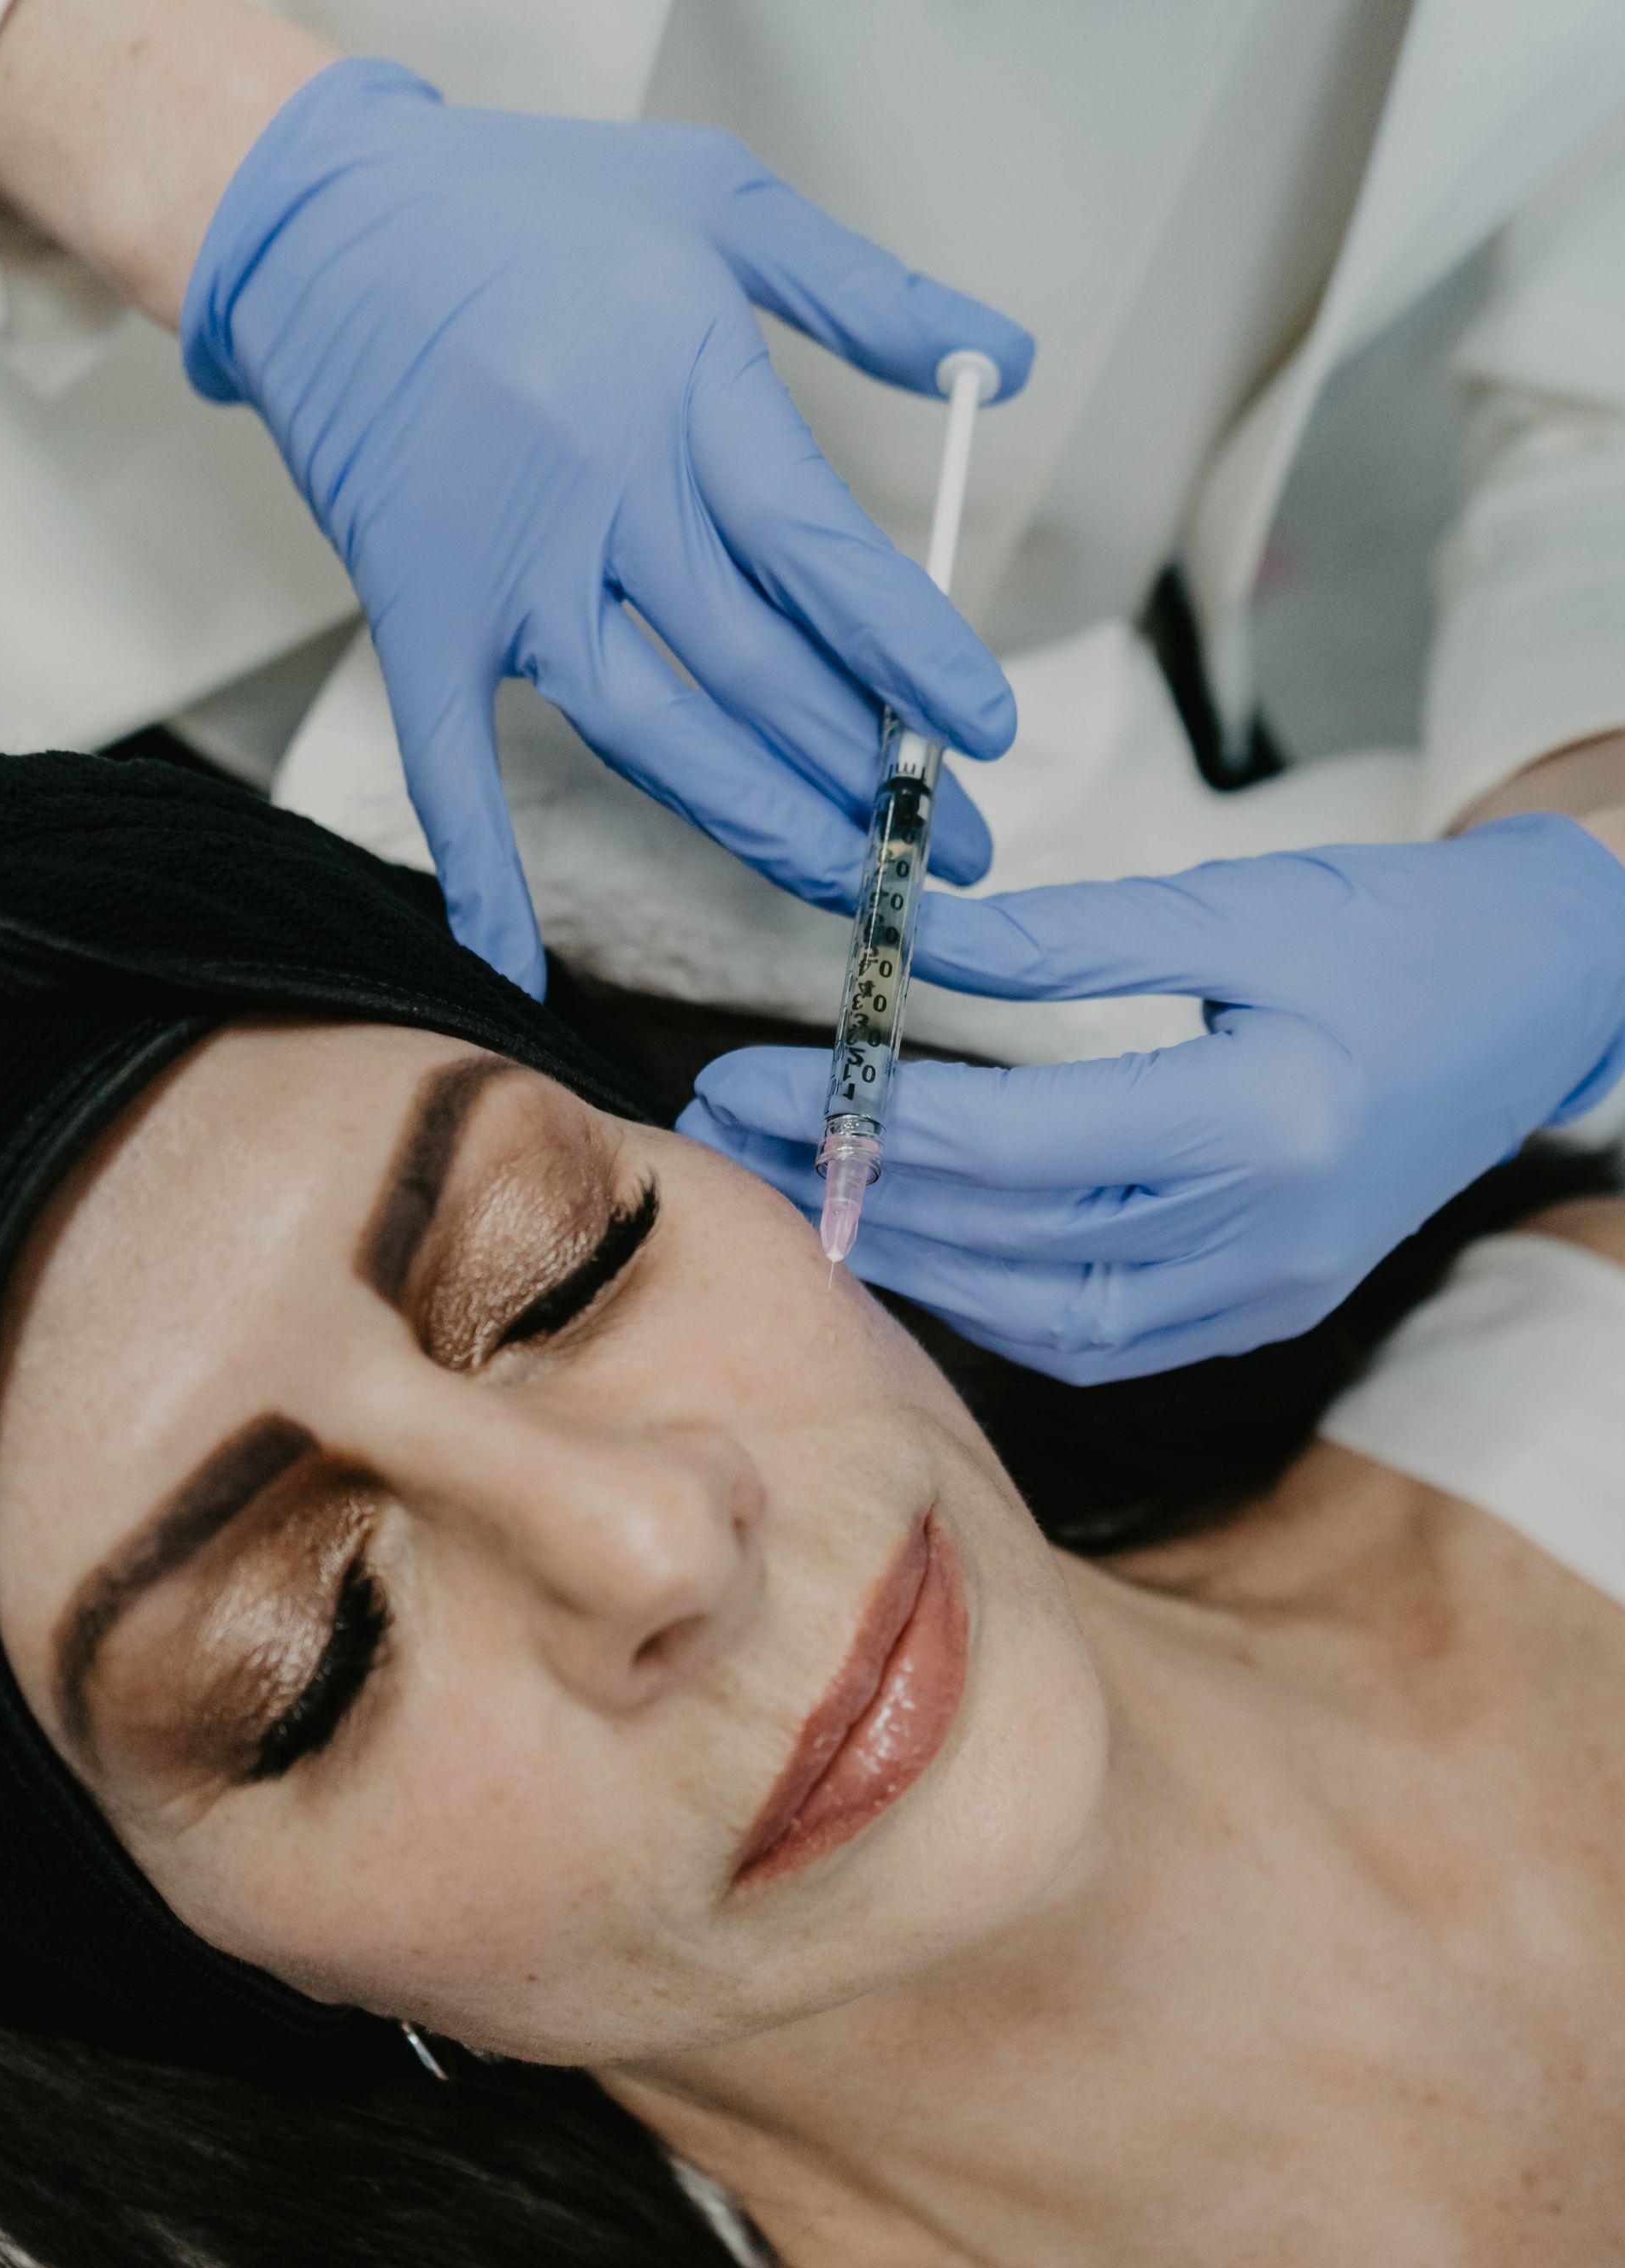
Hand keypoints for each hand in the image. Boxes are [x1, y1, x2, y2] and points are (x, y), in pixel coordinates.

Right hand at [181, 59, 1032, 993]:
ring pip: (647, 732)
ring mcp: (504, 570)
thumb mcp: (716, 203)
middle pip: (757, 668)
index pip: (823, 554)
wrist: (321, 216)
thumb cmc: (525, 206)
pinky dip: (477, 871)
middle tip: (948, 838)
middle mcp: (600, 493)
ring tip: (848, 878)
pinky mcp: (420, 615)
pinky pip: (445, 763)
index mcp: (683, 389)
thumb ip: (867, 293)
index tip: (982, 729)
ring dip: (754, 820)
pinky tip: (511, 968)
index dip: (909, 654)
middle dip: (868, 768)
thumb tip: (1009, 361)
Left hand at [680, 817, 1624, 1380]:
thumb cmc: (1398, 931)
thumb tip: (904, 959)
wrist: (1544, 1000)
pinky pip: (1103, 1342)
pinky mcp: (1268, 1310)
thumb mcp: (1236, 904)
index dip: (868, 1115)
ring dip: (916, 1262)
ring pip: (1046, 1317)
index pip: (1014, 1139)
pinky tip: (928, 1250)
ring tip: (810, 1196)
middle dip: (859, 1192)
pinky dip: (1000, 1302)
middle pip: (1012, 1239)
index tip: (755, 1079)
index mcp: (1264, 1117)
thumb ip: (1060, 942)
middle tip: (744, 1143)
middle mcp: (1266, 1232)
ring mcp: (1270, 1290)